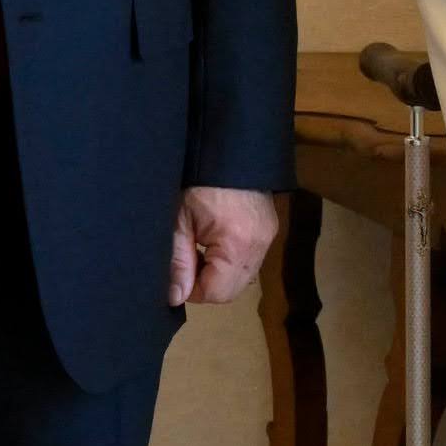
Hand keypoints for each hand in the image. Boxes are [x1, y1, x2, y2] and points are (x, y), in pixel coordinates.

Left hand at [170, 186, 279, 306]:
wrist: (230, 147)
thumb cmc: (199, 182)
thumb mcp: (180, 221)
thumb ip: (178, 262)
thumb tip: (175, 298)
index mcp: (237, 244)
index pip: (217, 293)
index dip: (193, 290)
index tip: (179, 272)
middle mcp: (260, 246)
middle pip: (233, 290)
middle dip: (207, 284)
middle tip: (189, 260)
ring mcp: (269, 238)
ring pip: (243, 277)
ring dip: (220, 273)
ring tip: (202, 248)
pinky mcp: (270, 230)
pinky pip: (250, 261)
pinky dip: (232, 260)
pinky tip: (216, 241)